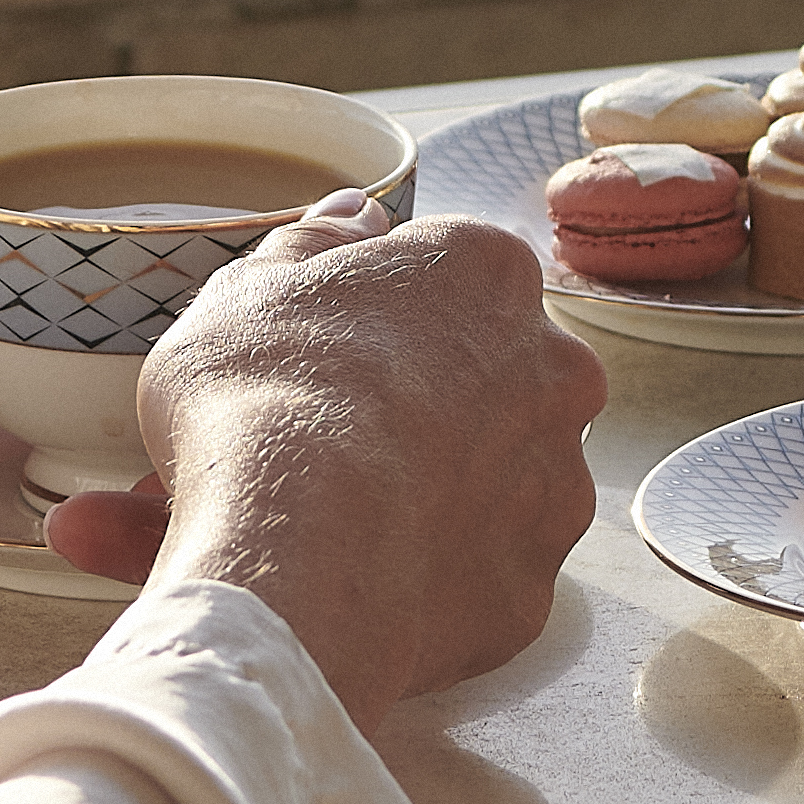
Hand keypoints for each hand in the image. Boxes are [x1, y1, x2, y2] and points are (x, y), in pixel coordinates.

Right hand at [45, 197, 599, 728]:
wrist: (297, 551)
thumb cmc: (268, 398)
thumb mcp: (249, 290)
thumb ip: (312, 241)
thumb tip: (355, 214)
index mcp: (488, 275)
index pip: (444, 280)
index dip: (373, 321)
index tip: (322, 357)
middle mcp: (552, 371)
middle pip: (483, 382)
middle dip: (415, 409)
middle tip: (323, 445)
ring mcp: (554, 486)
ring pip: (487, 487)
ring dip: (424, 500)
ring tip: (327, 528)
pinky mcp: (532, 589)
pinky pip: (470, 580)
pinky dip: (420, 585)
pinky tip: (352, 588)